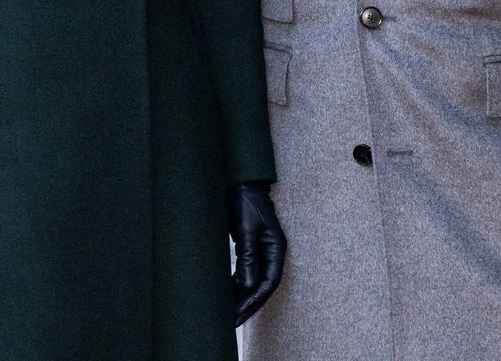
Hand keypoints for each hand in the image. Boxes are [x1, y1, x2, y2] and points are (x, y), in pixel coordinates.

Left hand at [228, 181, 286, 325]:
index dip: (253, 301)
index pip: (268, 283)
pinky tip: (225, 293)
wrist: (240, 181)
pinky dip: (236, 284)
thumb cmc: (245, 200)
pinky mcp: (251, 247)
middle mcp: (271, 252)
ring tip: (225, 311)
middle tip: (230, 320)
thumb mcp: (246, 228)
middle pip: (261, 286)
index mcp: (276, 248)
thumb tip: (246, 286)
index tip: (237, 314)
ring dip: (240, 296)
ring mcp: (262, 250)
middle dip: (247, 304)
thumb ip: (248, 256)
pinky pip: (246, 272)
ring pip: (253, 281)